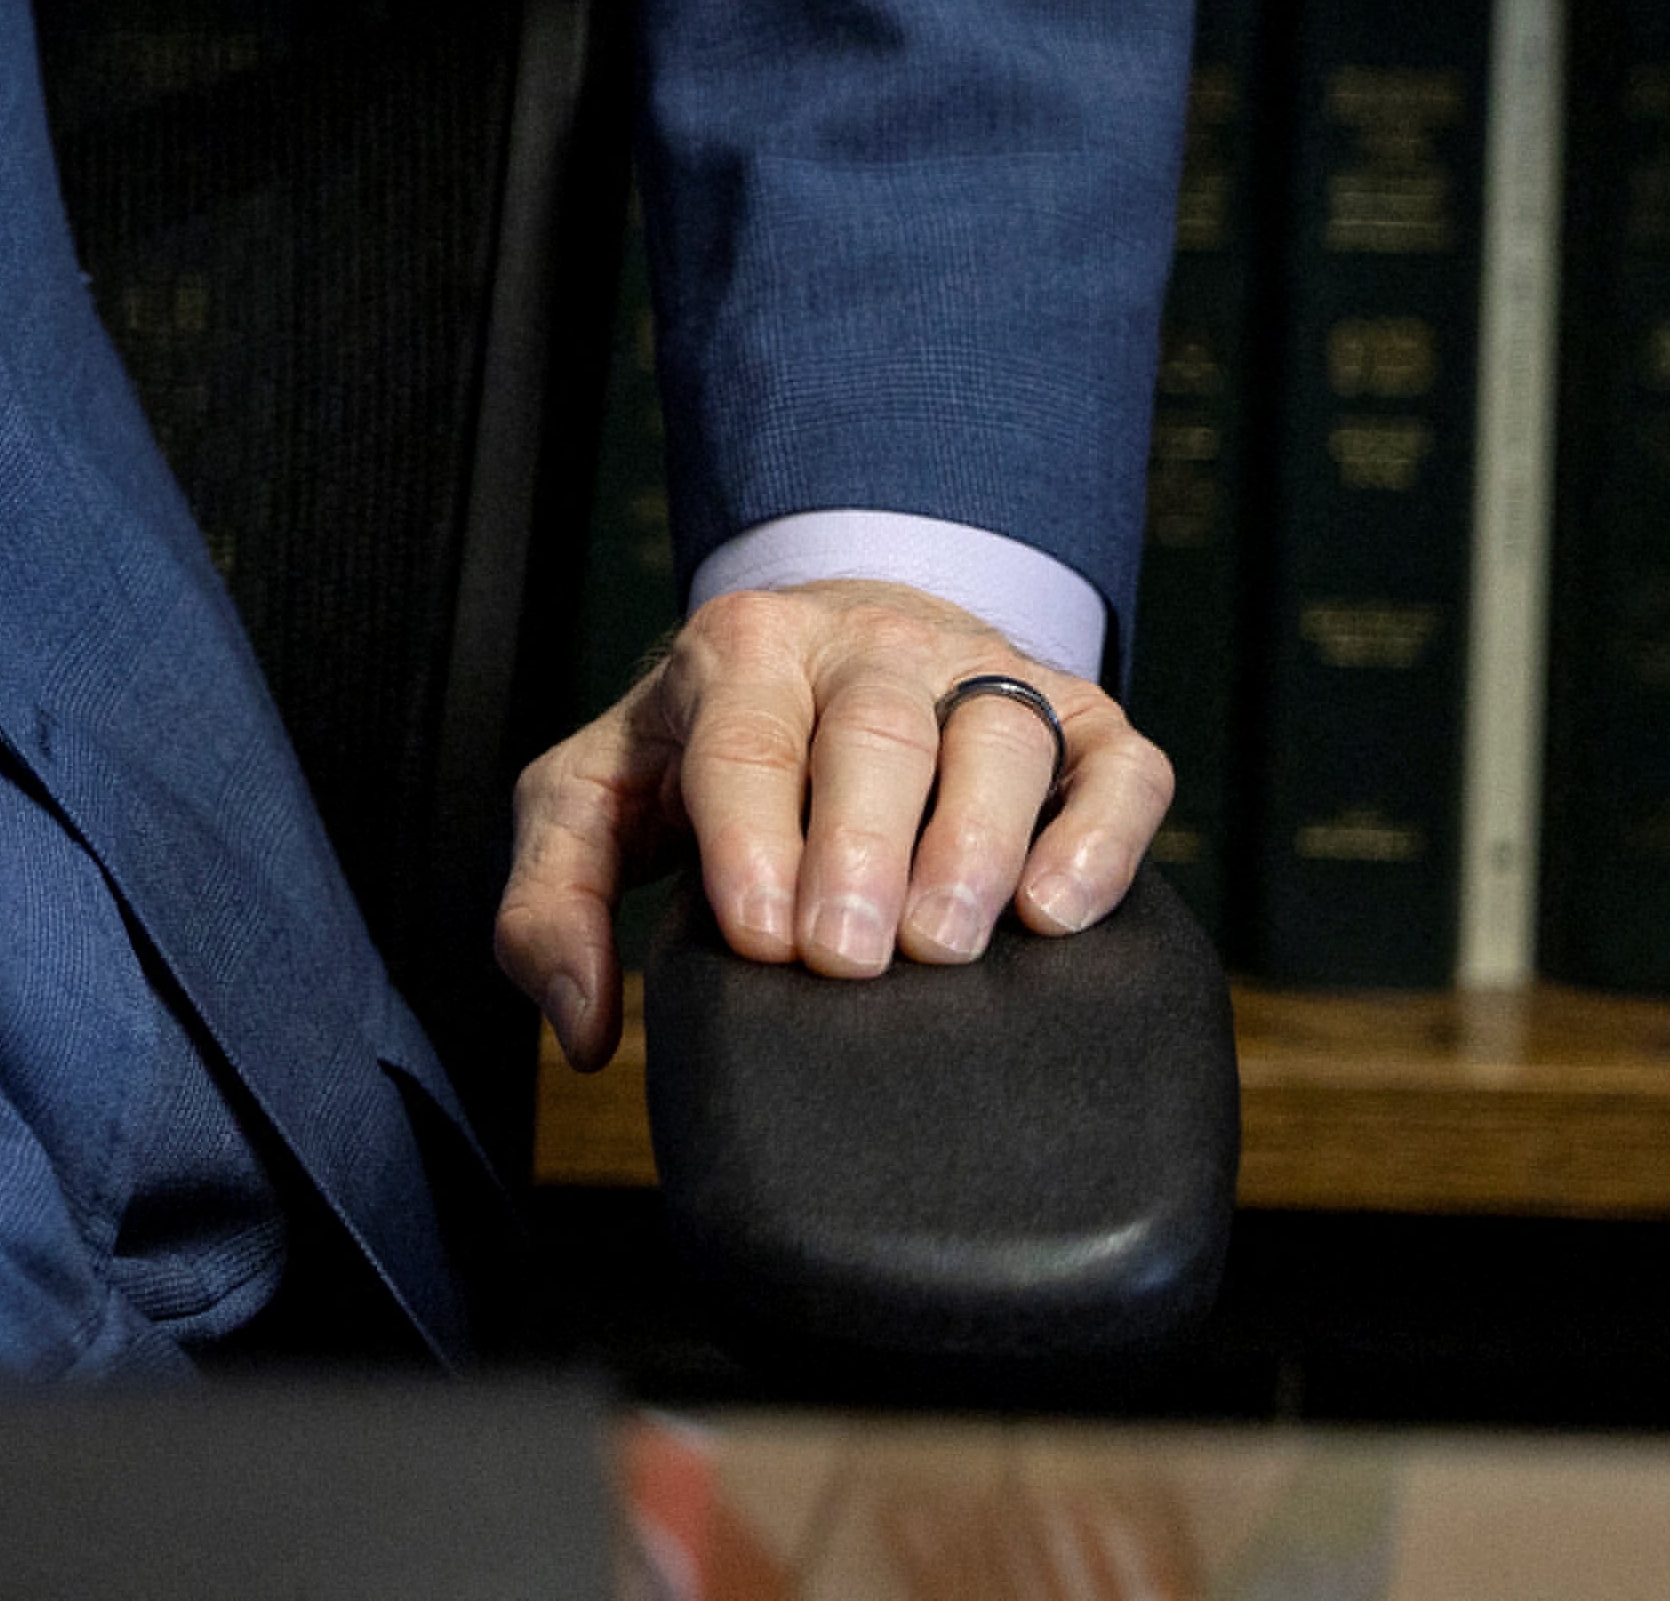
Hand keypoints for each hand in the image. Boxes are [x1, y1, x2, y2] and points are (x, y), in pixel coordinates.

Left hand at [488, 577, 1168, 1070]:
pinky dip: (1102, 833)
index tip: (762, 938)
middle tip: (851, 958)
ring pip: (1001, 737)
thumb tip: (582, 1026)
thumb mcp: (597, 797)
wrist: (829, 643)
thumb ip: (552, 902)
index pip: (744, 740)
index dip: (754, 836)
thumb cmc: (703, 746)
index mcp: (741, 654)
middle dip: (862, 846)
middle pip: (876, 732)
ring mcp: (983, 675)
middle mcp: (868, 646)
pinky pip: (1117, 763)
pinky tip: (1059, 912)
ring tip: (948, 943)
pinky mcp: (1080, 719)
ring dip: (976, 841)